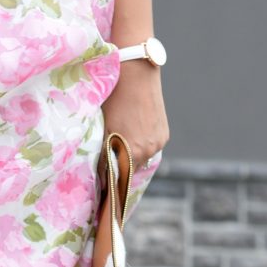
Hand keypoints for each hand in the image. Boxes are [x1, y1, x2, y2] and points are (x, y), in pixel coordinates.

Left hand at [99, 60, 169, 179]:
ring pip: (141, 160)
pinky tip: (132, 139)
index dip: (110, 186)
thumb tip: (103, 176)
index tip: (104, 193)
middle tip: (108, 172)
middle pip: (130, 172)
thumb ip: (104, 154)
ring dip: (131, 159)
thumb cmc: (113, 98)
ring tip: (120, 152)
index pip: (119, 180)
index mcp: (131, 152)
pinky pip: (151, 149)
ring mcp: (158, 142)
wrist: (135, 72)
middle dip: (120, 172)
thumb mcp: (104, 129)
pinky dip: (141, 148)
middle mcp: (148, 151)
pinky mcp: (164, 134)